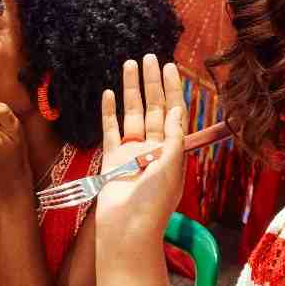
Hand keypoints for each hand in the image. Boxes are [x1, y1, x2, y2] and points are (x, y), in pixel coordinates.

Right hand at [97, 55, 186, 266]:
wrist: (127, 229)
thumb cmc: (154, 202)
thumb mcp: (171, 166)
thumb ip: (172, 136)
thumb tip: (175, 109)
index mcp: (172, 150)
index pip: (173, 112)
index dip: (173, 89)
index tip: (170, 67)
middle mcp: (153, 148)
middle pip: (153, 108)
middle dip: (151, 82)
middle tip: (149, 57)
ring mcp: (132, 153)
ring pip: (131, 114)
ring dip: (131, 90)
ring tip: (128, 65)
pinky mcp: (112, 159)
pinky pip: (110, 131)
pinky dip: (109, 113)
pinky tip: (108, 94)